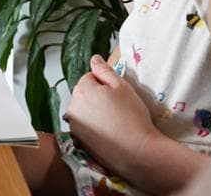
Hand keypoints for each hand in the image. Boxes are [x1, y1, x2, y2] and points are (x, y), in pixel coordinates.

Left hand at [65, 55, 161, 174]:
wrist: (138, 151)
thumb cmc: (132, 116)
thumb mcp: (122, 86)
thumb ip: (104, 70)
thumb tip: (94, 58)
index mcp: (82, 90)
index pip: (89, 77)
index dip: (105, 84)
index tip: (117, 95)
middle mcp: (72, 107)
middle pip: (84, 93)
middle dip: (97, 97)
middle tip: (117, 108)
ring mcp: (73, 125)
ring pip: (83, 110)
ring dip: (94, 111)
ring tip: (114, 121)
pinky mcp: (78, 141)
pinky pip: (84, 126)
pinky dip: (93, 127)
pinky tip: (108, 132)